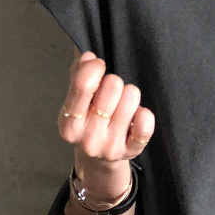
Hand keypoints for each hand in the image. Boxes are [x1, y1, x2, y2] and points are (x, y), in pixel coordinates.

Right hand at [57, 58, 155, 214]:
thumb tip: (88, 57)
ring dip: (129, 94)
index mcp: (68, 124)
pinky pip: (145, 125)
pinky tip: (137, 115)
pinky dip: (145, 115)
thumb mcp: (76, 99)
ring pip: (130, 98)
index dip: (94, 67)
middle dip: (113, 82)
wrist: (98, 158)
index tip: (98, 65)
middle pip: (112, 87)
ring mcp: (110, 148)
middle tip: (110, 92)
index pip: (82, 85)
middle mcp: (87, 139)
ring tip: (121, 103)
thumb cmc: (87, 118)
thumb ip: (78, 73)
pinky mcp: (130, 152)